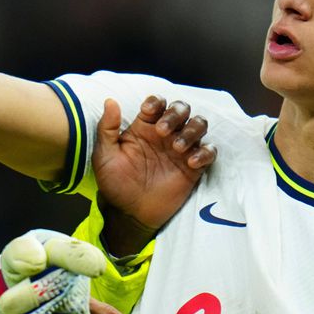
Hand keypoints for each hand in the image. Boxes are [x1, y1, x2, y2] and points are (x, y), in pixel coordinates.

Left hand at [0, 229, 105, 313]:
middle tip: (4, 305)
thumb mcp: (17, 251)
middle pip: (54, 286)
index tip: (95, 269)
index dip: (86, 261)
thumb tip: (37, 263)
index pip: (77, 254)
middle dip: (29, 296)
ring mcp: (76, 301)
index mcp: (64, 250)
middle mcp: (76, 276)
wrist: (16, 285)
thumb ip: (21, 251)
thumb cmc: (22, 263)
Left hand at [92, 97, 215, 254]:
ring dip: (192, 130)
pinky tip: (191, 163)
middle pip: (182, 109)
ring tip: (178, 148)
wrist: (129, 212)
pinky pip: (209, 152)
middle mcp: (165, 134)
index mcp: (145, 127)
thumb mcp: (105, 156)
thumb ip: (107, 129)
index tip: (147, 112)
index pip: (156, 104)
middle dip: (175, 114)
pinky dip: (204, 153)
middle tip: (162, 131)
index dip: (155, 102)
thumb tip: (110, 101)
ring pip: (199, 125)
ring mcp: (181, 150)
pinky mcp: (193, 167)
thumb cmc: (115, 183)